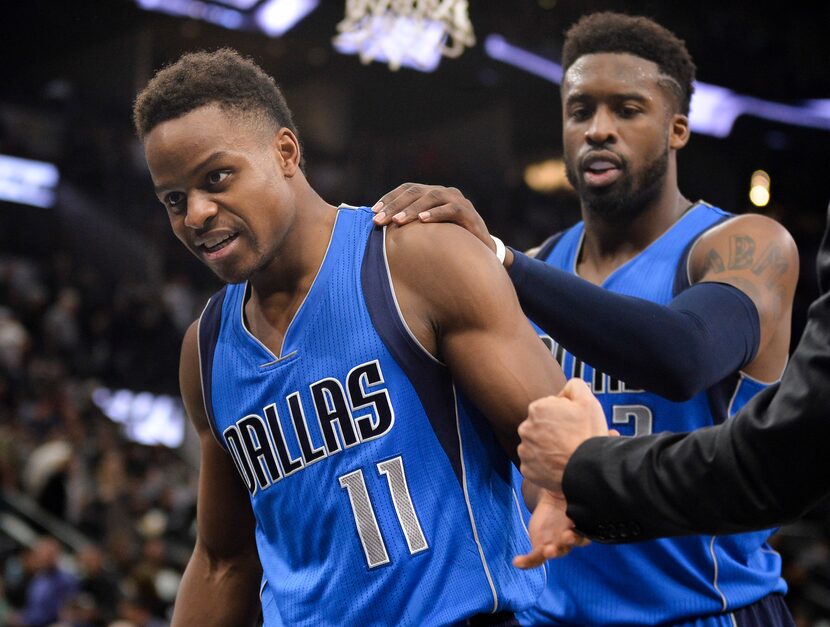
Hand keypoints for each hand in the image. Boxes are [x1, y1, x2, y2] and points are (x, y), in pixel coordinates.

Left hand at [371, 182, 494, 250]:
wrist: (481, 251)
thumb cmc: (449, 242)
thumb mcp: (426, 231)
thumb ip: (409, 226)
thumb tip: (379, 228)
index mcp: (431, 194)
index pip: (406, 189)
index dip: (389, 198)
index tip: (373, 212)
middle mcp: (443, 192)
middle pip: (415, 191)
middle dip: (394, 206)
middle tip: (378, 220)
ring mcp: (457, 200)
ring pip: (431, 197)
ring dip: (412, 209)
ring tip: (397, 221)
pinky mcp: (469, 212)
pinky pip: (451, 209)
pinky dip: (436, 213)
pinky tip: (422, 220)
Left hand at [513, 488, 589, 568]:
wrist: (555, 499)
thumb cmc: (567, 492)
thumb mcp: (572, 486)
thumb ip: (575, 481)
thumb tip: (579, 460)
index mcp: (582, 523)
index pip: (586, 530)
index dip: (582, 529)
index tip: (575, 522)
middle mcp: (572, 535)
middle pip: (574, 542)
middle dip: (571, 541)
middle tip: (566, 535)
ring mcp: (557, 543)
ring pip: (557, 552)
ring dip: (553, 553)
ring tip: (548, 550)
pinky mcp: (542, 547)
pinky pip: (535, 558)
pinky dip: (526, 562)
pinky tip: (516, 561)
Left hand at [518, 378, 615, 494]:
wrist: (588, 469)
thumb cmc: (588, 436)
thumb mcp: (588, 401)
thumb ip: (574, 386)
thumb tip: (566, 388)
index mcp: (537, 409)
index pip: (547, 408)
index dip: (562, 415)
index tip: (572, 424)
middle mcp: (526, 428)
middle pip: (540, 426)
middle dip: (552, 431)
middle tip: (570, 439)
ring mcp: (525, 450)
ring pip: (535, 445)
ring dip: (547, 447)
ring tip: (565, 452)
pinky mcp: (526, 469)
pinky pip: (534, 464)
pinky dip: (544, 464)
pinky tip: (558, 463)